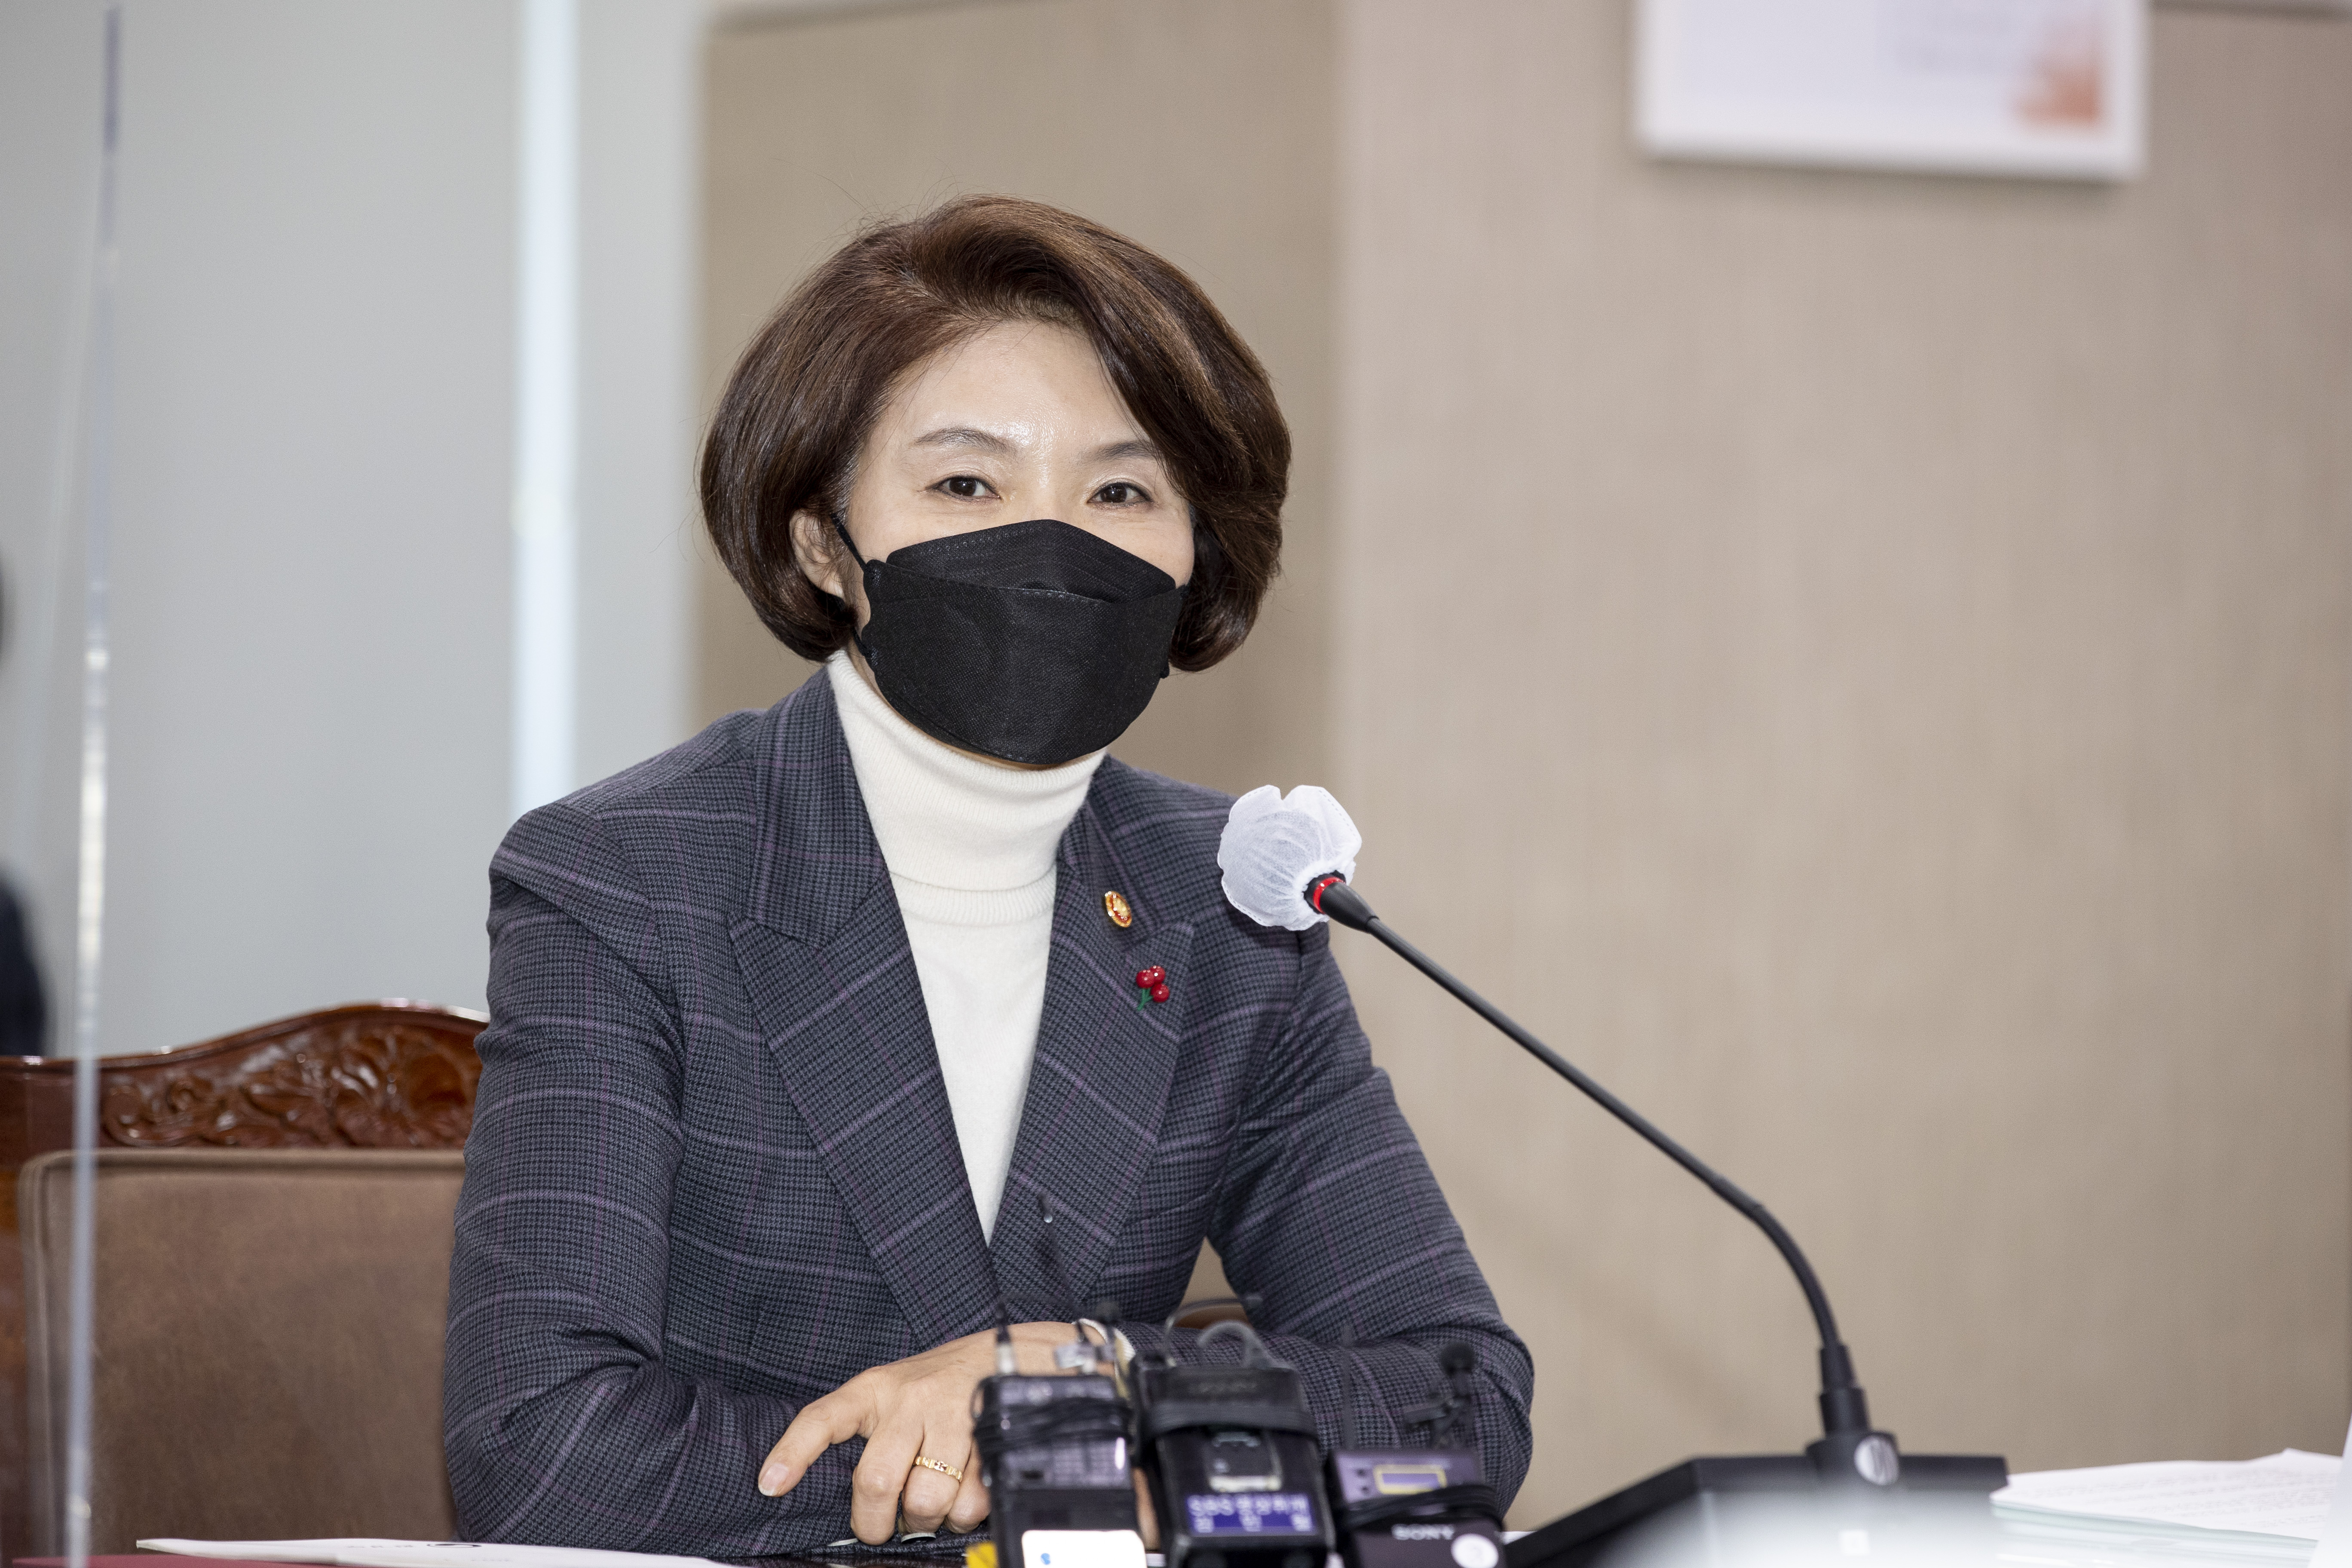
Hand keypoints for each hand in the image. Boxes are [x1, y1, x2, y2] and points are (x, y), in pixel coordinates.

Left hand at [758, 1321, 1076, 1543]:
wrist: (1003, 1356)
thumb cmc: (934, 1385)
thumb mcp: (889, 1394)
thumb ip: (864, 1436)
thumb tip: (836, 1498)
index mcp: (875, 1389)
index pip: (823, 1418)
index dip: (793, 1453)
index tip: (770, 1485)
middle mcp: (910, 1399)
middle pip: (877, 1481)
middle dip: (877, 1522)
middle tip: (885, 1526)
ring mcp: (951, 1415)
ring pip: (927, 1499)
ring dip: (927, 1521)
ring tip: (929, 1509)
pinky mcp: (990, 1435)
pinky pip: (972, 1500)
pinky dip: (964, 1515)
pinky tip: (962, 1498)